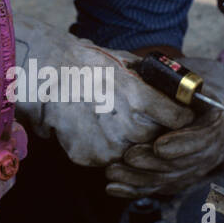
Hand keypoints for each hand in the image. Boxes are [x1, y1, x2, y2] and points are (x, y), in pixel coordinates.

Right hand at [10, 15, 194, 166]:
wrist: (43, 77)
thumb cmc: (85, 64)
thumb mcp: (125, 63)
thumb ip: (153, 80)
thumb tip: (179, 89)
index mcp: (139, 98)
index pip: (179, 118)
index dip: (178, 116)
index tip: (175, 114)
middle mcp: (127, 125)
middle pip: (158, 139)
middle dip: (153, 130)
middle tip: (136, 116)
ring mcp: (109, 145)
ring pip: (134, 152)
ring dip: (130, 142)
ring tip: (111, 120)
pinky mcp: (91, 157)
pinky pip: (110, 159)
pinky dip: (105, 149)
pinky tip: (93, 129)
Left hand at [105, 55, 223, 197]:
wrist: (197, 100)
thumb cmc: (184, 84)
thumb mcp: (183, 78)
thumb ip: (171, 83)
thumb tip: (147, 77)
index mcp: (216, 121)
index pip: (205, 138)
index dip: (182, 144)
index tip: (158, 146)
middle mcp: (211, 149)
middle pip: (185, 164)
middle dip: (154, 164)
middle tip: (128, 157)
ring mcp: (196, 167)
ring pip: (169, 179)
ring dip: (139, 178)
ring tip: (113, 171)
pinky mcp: (179, 178)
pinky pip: (157, 187)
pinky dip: (134, 189)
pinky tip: (113, 188)